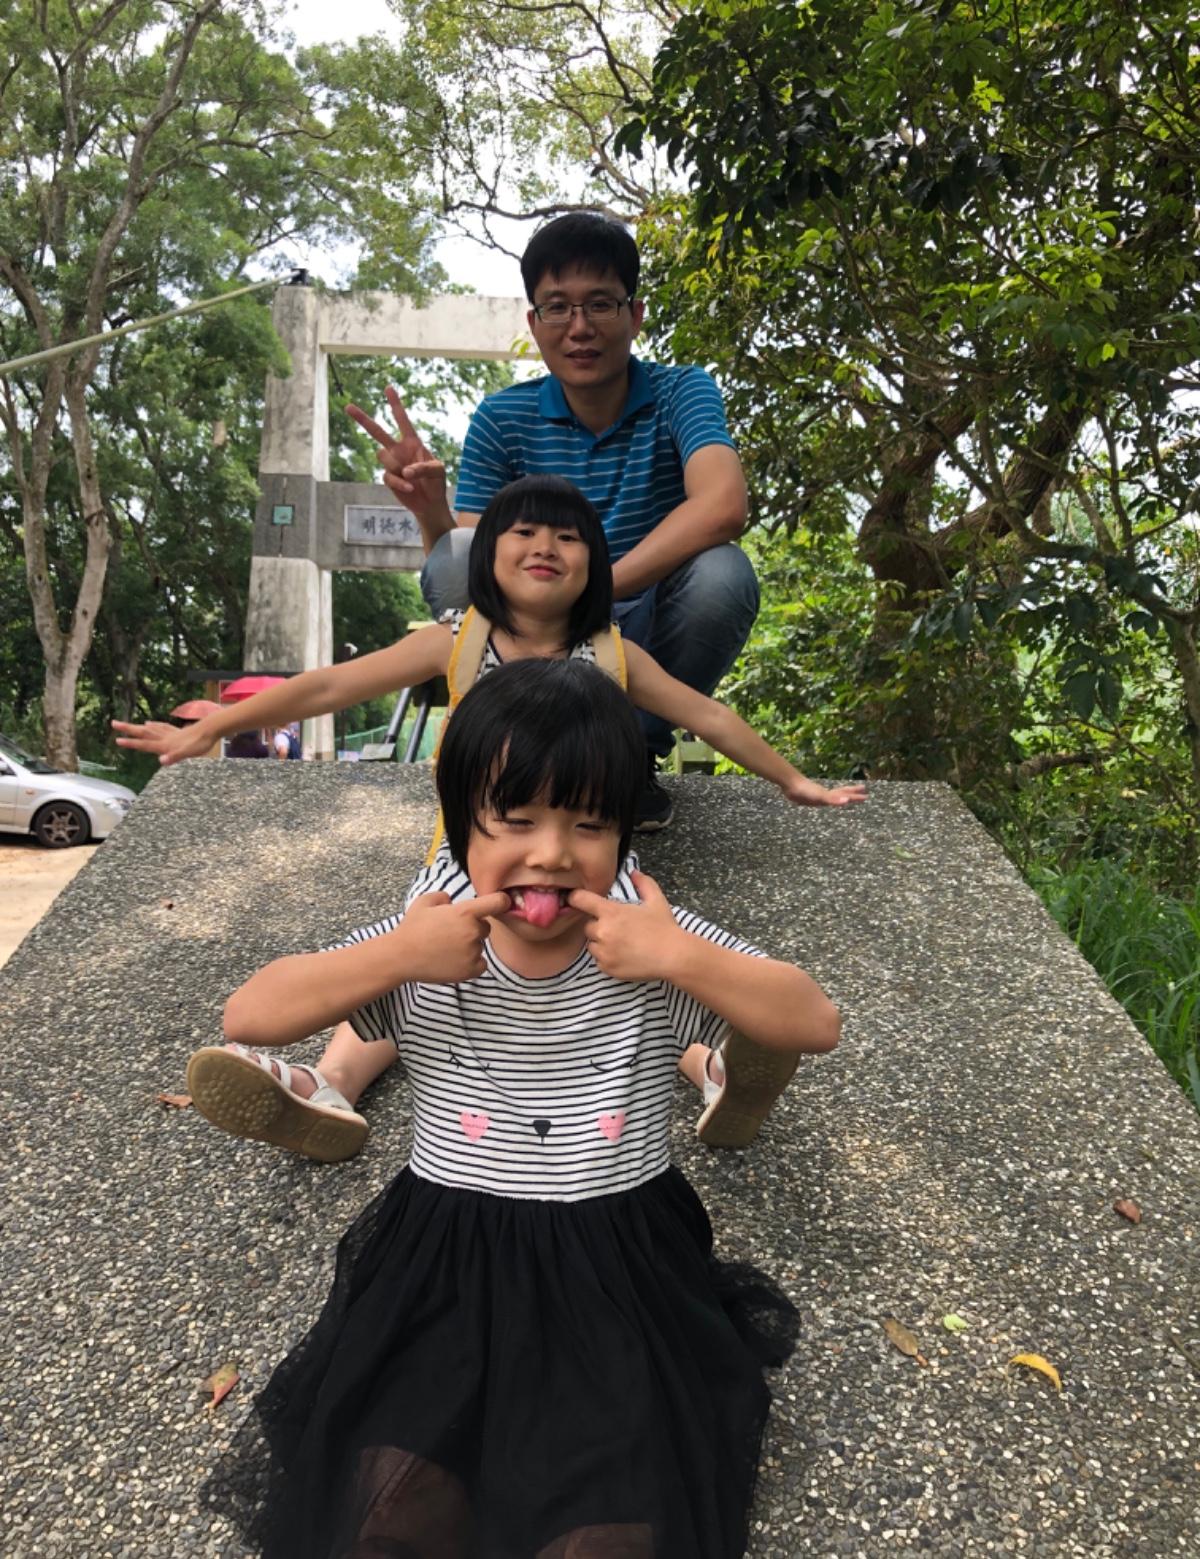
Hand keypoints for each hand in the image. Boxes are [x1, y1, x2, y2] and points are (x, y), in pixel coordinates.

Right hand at [111, 718, 216, 765]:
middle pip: (142, 732)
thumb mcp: (188, 753)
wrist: (210, 729)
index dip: (131, 743)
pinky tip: (150, 723)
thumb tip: (161, 761)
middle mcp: (164, 737)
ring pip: (149, 728)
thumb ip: (175, 757)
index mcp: (165, 745)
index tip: (117, 740)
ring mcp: (170, 733)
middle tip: (114, 723)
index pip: (144, 744)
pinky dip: (153, 725)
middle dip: (128, 729)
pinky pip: (161, 726)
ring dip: (137, 727)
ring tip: (126, 724)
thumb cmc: (200, 743)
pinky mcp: (176, 731)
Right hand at [345, 387, 447, 519]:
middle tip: (347, 406)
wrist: (430, 504)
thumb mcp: (438, 471)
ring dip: (396, 466)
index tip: (388, 388)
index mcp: (412, 442)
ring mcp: (392, 464)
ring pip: (383, 456)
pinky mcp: (389, 478)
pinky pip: (388, 476)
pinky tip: (410, 489)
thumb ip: (424, 467)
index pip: (402, 420)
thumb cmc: (437, 483)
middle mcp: (399, 450)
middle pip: (377, 432)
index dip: (395, 404)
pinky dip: (399, 483)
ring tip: (412, 479)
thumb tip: (405, 471)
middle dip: (362, 419)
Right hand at [395, 890, 510, 983]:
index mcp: (465, 912)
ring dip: (469, 946)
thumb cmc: (412, 928)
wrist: (401, 956)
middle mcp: (473, 932)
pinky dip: (471, 963)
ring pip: (480, 946)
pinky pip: (480, 964)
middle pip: (485, 927)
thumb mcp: (425, 902)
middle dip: (473, 928)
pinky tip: (453, 960)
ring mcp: (473, 952)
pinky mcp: (471, 970)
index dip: (501, 902)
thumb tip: (452, 902)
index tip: (499, 904)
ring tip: (446, 949)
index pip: (498, 902)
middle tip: (452, 933)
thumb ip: (443, 896)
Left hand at [568, 872, 686, 982]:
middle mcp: (603, 931)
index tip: (577, 900)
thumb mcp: (656, 900)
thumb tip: (634, 872)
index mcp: (611, 912)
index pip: (580, 900)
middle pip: (587, 926)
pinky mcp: (607, 968)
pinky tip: (623, 956)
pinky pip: (599, 961)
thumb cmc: (665, 927)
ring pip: (592, 945)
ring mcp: (604, 952)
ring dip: (601, 943)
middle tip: (617, 928)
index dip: (576, 898)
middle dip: (599, 926)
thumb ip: (643, 883)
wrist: (673, 956)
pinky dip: (607, 959)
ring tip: (621, 944)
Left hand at [780, 775, 867, 806]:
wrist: (791, 784)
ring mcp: (819, 795)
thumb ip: (833, 800)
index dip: (856, 797)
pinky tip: (824, 800)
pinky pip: (823, 799)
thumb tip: (847, 801)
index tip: (867, 796)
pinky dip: (827, 800)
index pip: (846, 796)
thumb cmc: (805, 790)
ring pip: (834, 796)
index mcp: (830, 795)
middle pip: (842, 793)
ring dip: (841, 796)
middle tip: (863, 792)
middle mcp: (826, 794)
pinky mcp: (810, 798)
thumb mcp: (821, 797)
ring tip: (846, 797)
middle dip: (853, 794)